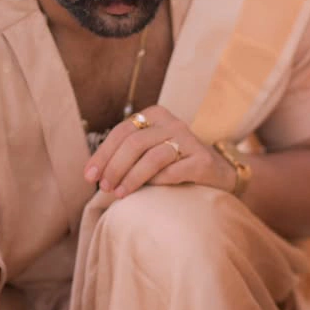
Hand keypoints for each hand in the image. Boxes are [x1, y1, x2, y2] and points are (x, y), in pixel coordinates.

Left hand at [84, 105, 237, 198]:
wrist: (219, 173)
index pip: (121, 132)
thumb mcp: (150, 152)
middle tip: (104, 188)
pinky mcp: (202, 161)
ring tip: (119, 194)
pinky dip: (156, 183)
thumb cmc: (176, 165)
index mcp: (155, 116)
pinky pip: (173, 171)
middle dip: (114, 167)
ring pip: (152, 157)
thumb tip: (94, 173)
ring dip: (131, 177)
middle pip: (134, 143)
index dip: (102, 155)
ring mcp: (189, 140)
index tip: (89, 176)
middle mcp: (173, 123)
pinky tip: (147, 193)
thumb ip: (127, 155)